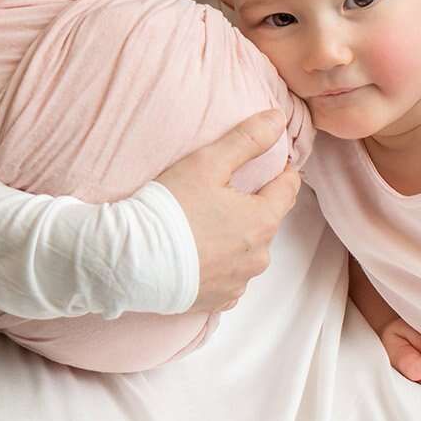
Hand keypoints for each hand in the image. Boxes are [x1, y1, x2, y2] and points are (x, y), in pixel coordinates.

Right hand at [155, 110, 300, 313]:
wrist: (132, 261)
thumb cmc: (170, 209)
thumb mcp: (208, 163)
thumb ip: (247, 139)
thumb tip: (277, 119)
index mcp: (262, 220)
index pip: (288, 188)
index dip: (280, 171)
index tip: (269, 162)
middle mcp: (259, 256)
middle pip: (266, 220)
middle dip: (251, 205)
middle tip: (221, 192)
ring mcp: (239, 282)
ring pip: (248, 250)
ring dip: (236, 236)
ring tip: (205, 224)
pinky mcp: (219, 300)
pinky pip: (230, 276)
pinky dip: (220, 263)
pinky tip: (199, 253)